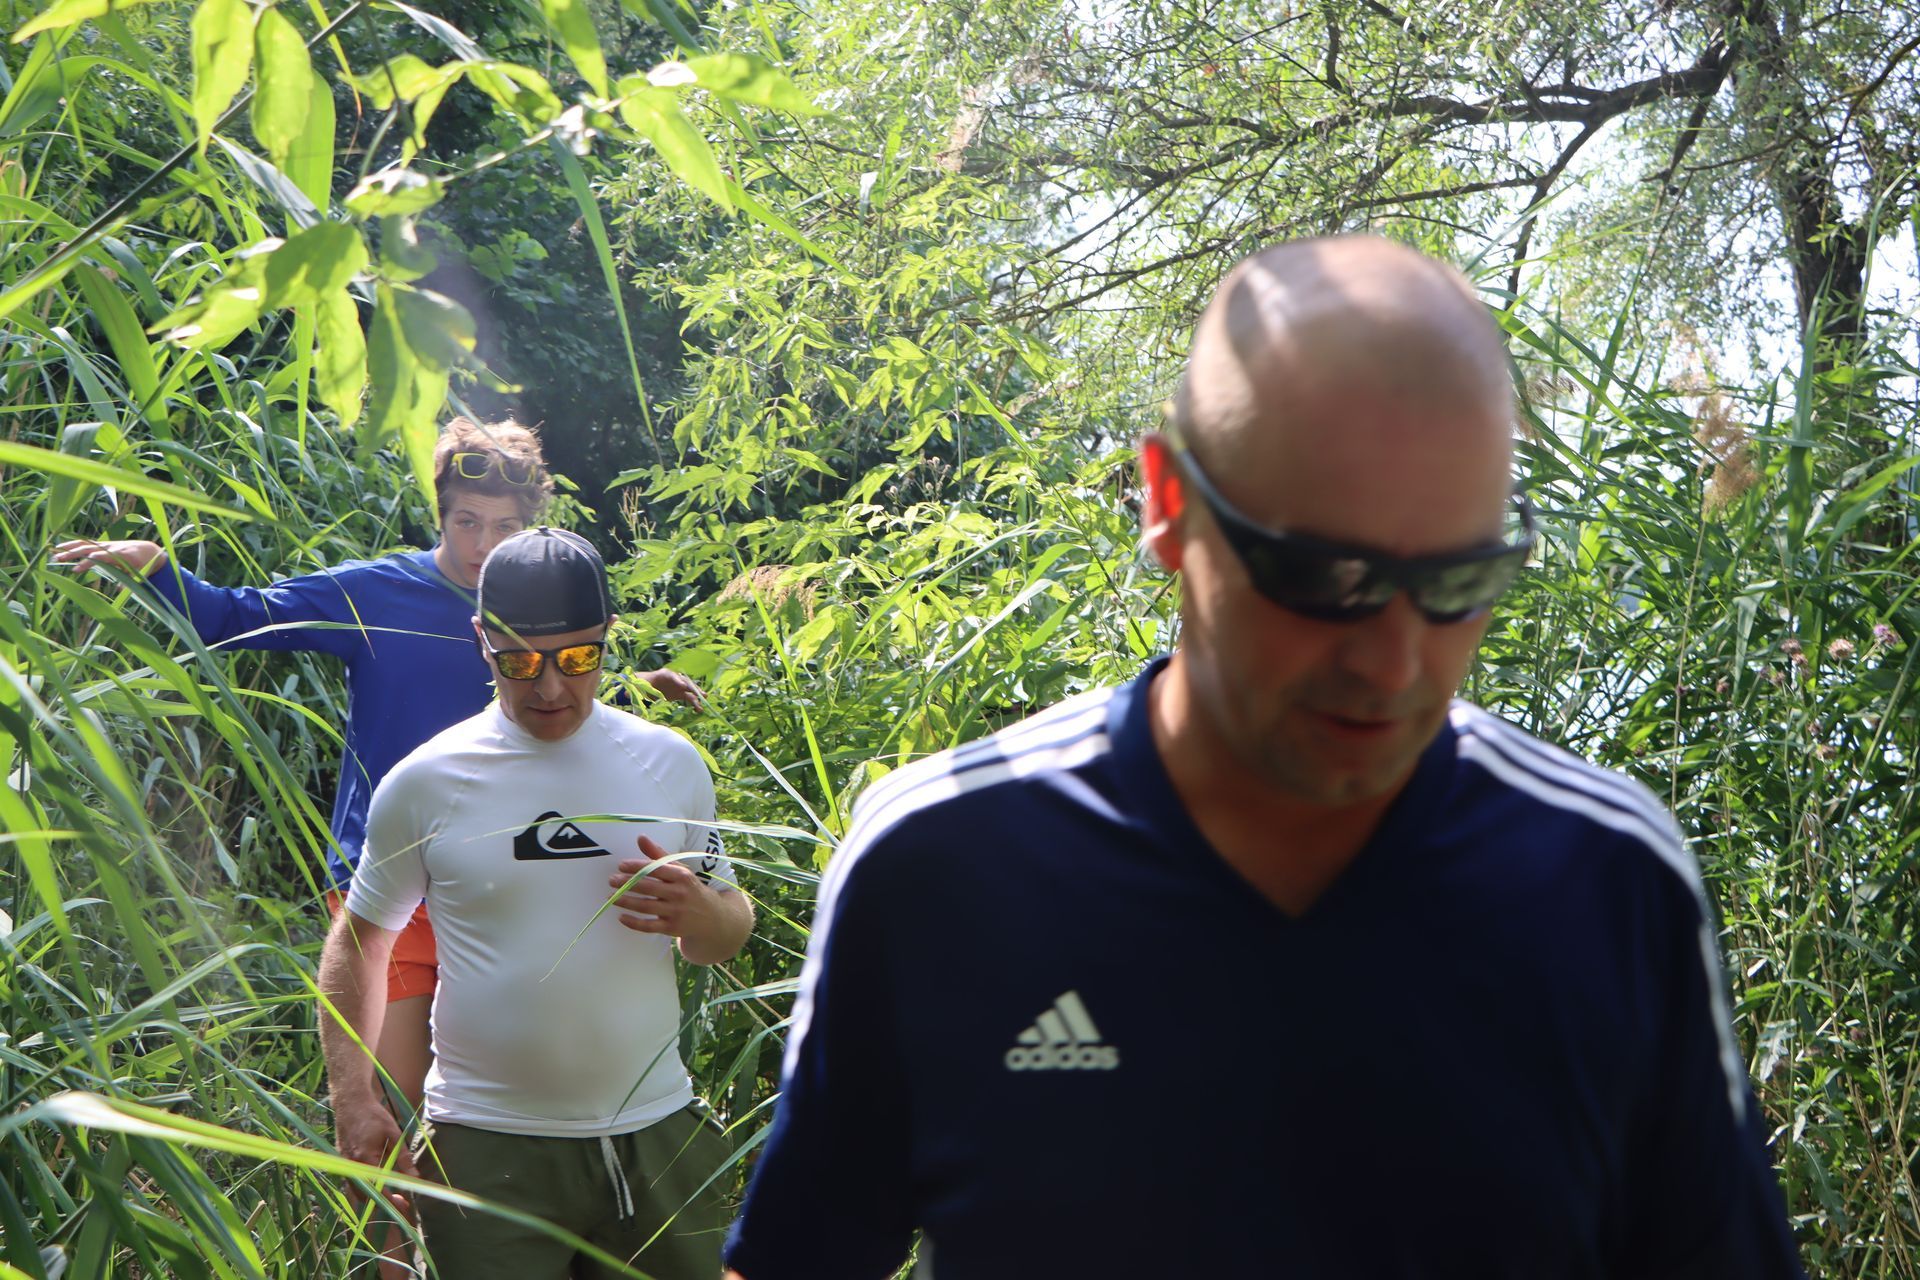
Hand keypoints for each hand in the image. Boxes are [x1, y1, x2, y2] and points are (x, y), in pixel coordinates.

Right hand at [52, 538, 165, 576]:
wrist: (148, 550)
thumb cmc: (145, 564)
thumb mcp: (142, 574)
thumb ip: (132, 581)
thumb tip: (120, 590)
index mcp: (121, 554)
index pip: (102, 557)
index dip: (88, 562)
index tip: (76, 569)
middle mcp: (111, 547)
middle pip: (90, 549)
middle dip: (74, 554)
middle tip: (59, 559)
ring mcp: (106, 545)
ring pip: (85, 544)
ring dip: (69, 548)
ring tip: (54, 554)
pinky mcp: (102, 544)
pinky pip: (86, 543)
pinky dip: (73, 544)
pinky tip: (60, 547)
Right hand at [333, 1094, 417, 1222]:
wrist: (350, 1103)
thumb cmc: (374, 1116)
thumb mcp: (393, 1134)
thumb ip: (403, 1157)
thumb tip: (415, 1177)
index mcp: (364, 1160)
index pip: (378, 1189)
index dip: (391, 1200)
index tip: (405, 1206)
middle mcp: (351, 1167)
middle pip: (366, 1195)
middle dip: (383, 1201)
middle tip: (402, 1202)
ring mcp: (344, 1165)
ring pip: (358, 1190)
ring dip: (374, 1195)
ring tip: (394, 1194)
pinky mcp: (343, 1162)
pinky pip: (354, 1181)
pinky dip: (366, 1186)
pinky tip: (380, 1181)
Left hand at [609, 836, 726, 940]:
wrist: (713, 917)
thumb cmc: (691, 889)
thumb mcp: (680, 870)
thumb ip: (659, 855)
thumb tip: (640, 837)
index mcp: (682, 876)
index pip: (656, 869)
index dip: (637, 867)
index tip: (621, 865)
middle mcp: (680, 894)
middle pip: (648, 888)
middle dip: (627, 883)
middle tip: (611, 880)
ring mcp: (676, 912)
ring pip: (645, 907)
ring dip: (626, 902)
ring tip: (610, 897)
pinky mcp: (671, 928)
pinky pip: (649, 926)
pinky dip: (634, 923)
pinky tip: (621, 917)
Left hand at [640, 668, 704, 707]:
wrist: (644, 686)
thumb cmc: (642, 684)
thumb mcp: (640, 685)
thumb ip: (639, 688)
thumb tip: (631, 693)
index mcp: (664, 674)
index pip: (673, 676)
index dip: (677, 680)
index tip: (682, 686)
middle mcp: (674, 679)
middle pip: (686, 682)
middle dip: (693, 688)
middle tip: (701, 694)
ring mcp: (678, 687)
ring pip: (689, 691)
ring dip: (697, 697)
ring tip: (702, 705)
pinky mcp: (679, 694)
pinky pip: (689, 698)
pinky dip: (694, 703)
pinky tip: (698, 709)